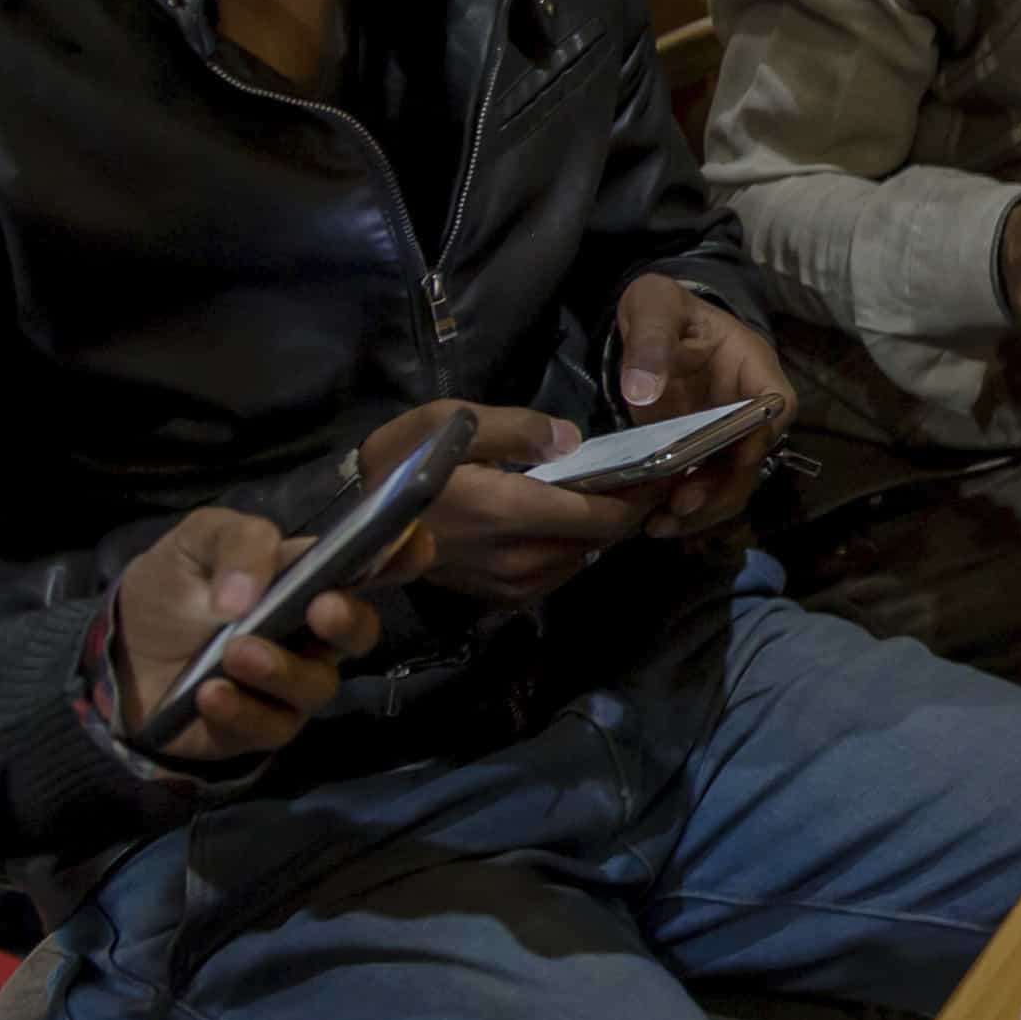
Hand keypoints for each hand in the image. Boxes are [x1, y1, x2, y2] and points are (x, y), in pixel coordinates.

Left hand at [111, 503, 395, 759]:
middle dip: (349, 620)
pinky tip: (210, 693)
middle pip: (360, 632)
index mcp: (308, 577)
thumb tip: (248, 595)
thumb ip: (236, 542)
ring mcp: (292, 684)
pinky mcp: (262, 728)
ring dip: (281, 669)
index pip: (370, 564)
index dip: (401, 556)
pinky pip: (271, 727)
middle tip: (320, 609)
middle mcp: (313, 633)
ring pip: (318, 686)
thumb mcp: (194, 542)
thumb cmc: (172, 589)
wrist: (121, 655)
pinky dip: (241, 710)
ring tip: (235, 653)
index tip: (414, 546)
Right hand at [374, 398, 646, 608]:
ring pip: (584, 560)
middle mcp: (518, 558)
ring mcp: (510, 584)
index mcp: (510, 512)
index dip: (641, 496)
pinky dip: (575, 549)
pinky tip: (572, 521)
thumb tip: (574, 440)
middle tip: (648, 478)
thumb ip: (517, 429)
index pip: (603, 516)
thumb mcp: (452, 421)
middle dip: (630, 510)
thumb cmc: (403, 460)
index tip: (664, 470)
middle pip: (601, 541)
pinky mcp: (500, 597)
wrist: (356, 522)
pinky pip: (558, 574)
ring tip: (616, 496)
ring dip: (603, 531)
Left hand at [610, 275, 792, 531]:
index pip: (775, 405)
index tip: (734, 460)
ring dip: (702, 511)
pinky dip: (683, 511)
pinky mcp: (700, 455)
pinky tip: (651, 522)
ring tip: (659, 525)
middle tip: (681, 506)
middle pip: (754, 458)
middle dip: (721, 489)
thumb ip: (650, 342)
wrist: (648, 324)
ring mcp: (725, 436)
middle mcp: (747, 408)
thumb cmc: (662, 307)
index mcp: (751, 366)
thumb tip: (642, 392)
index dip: (761, 436)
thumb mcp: (654, 306)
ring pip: (731, 485)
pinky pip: (703, 491)